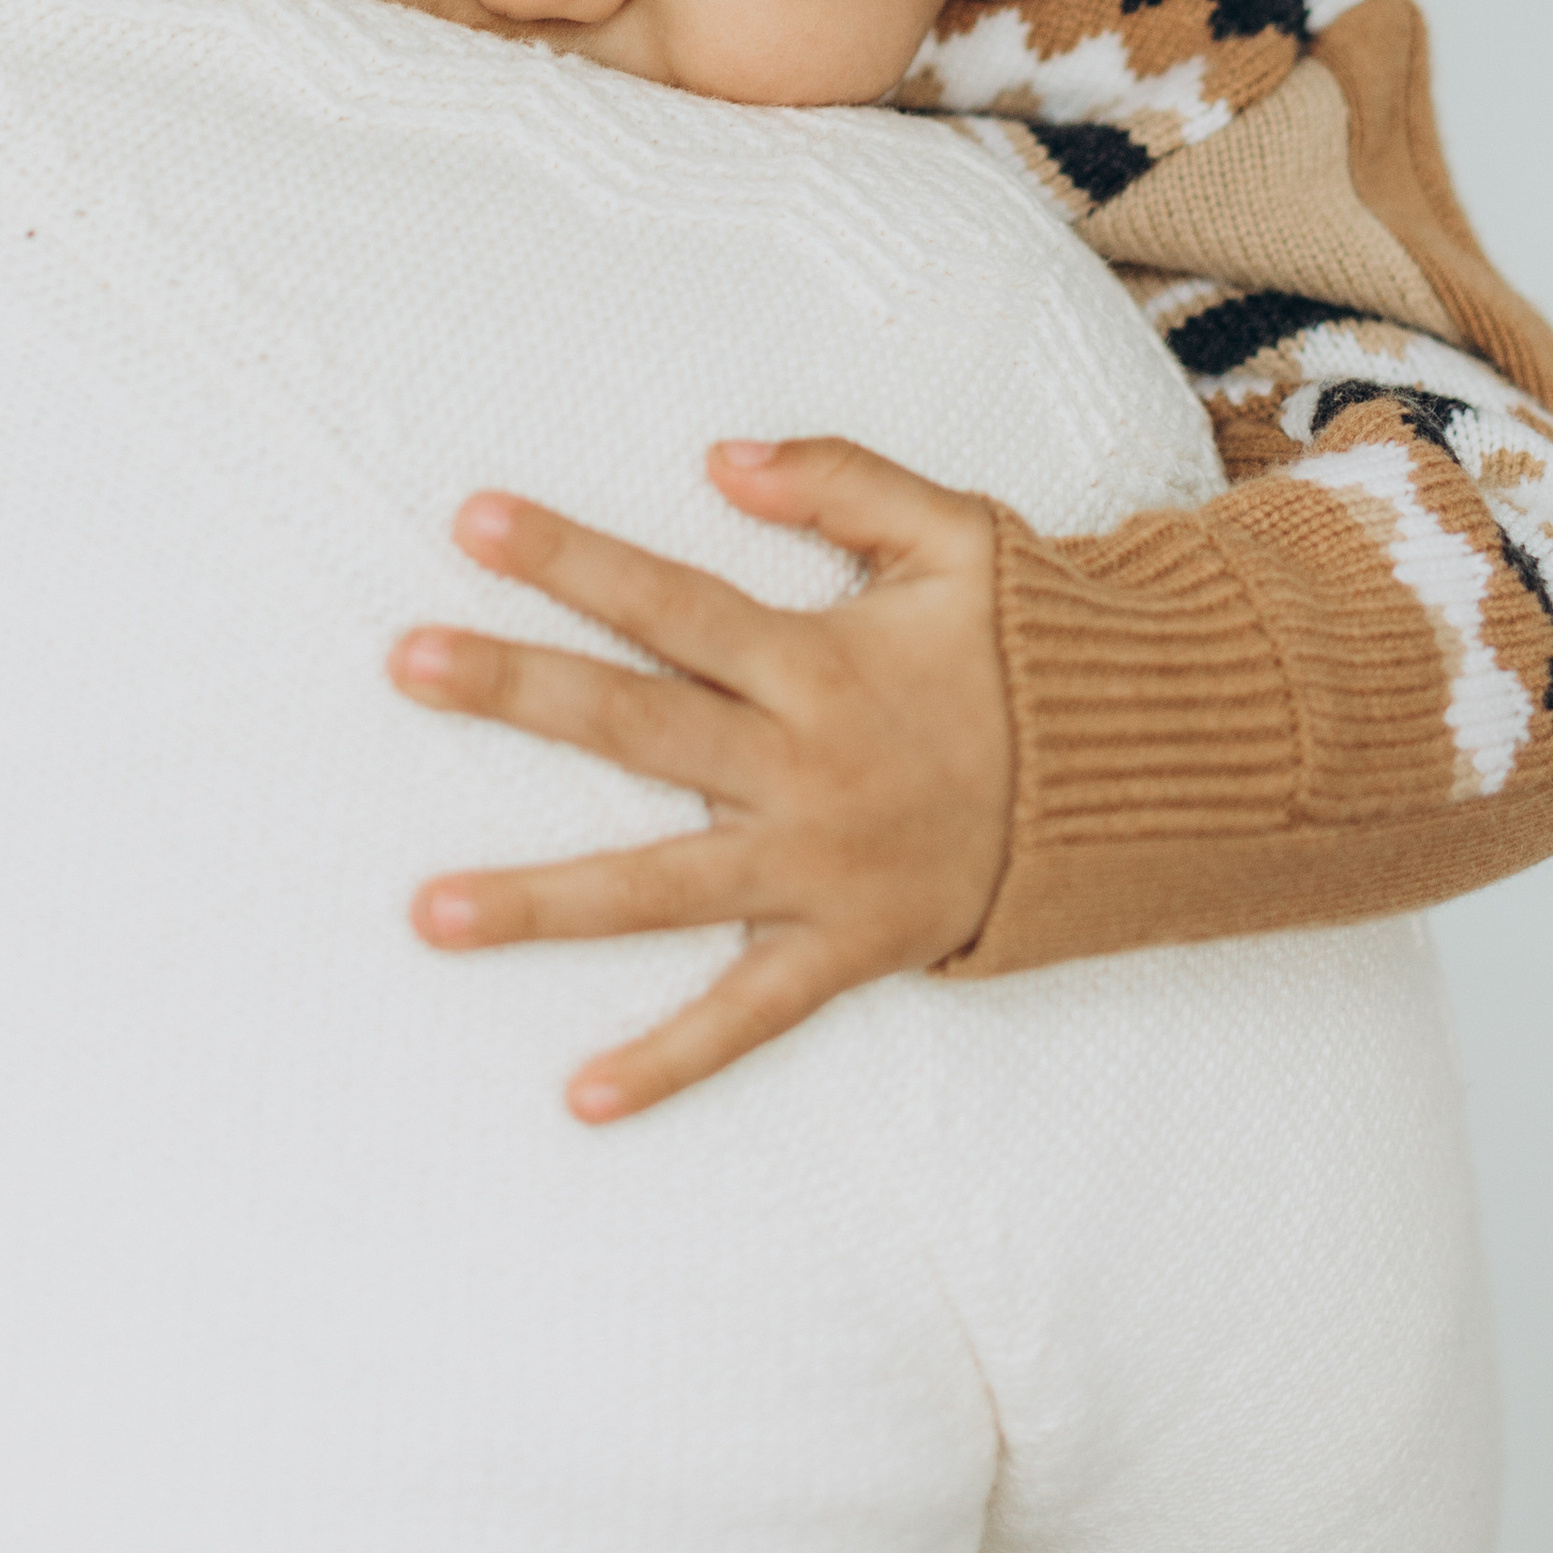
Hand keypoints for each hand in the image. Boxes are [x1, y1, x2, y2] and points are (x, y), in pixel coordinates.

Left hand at [389, 439, 1011, 1120]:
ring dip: (541, 901)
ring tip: (428, 911)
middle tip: (405, 661)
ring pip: (660, 888)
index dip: (572, 558)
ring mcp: (819, 871)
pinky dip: (670, 1061)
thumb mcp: (956, 535)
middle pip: (635, 725)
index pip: (670, 601)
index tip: (472, 519)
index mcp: (818, 662)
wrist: (1148, 779)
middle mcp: (804, 767)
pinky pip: (749, 1017)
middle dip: (516, 692)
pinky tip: (581, 1096)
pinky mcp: (847, 951)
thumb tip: (721, 455)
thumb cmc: (1032, 651)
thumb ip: (840, 481)